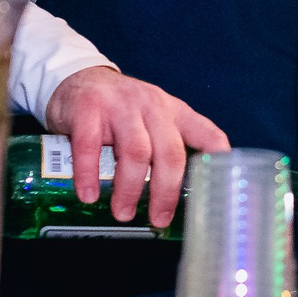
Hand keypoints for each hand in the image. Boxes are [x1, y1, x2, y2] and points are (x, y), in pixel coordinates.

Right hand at [42, 66, 230, 228]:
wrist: (79, 78)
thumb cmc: (121, 110)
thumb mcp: (153, 120)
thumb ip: (167, 147)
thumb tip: (177, 197)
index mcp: (174, 112)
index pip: (207, 134)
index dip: (218, 161)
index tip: (216, 190)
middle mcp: (153, 107)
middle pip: (170, 153)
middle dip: (166, 192)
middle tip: (159, 219)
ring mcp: (121, 106)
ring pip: (135, 152)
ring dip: (130, 188)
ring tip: (123, 212)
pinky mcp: (89, 108)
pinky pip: (90, 146)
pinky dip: (90, 174)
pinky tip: (89, 194)